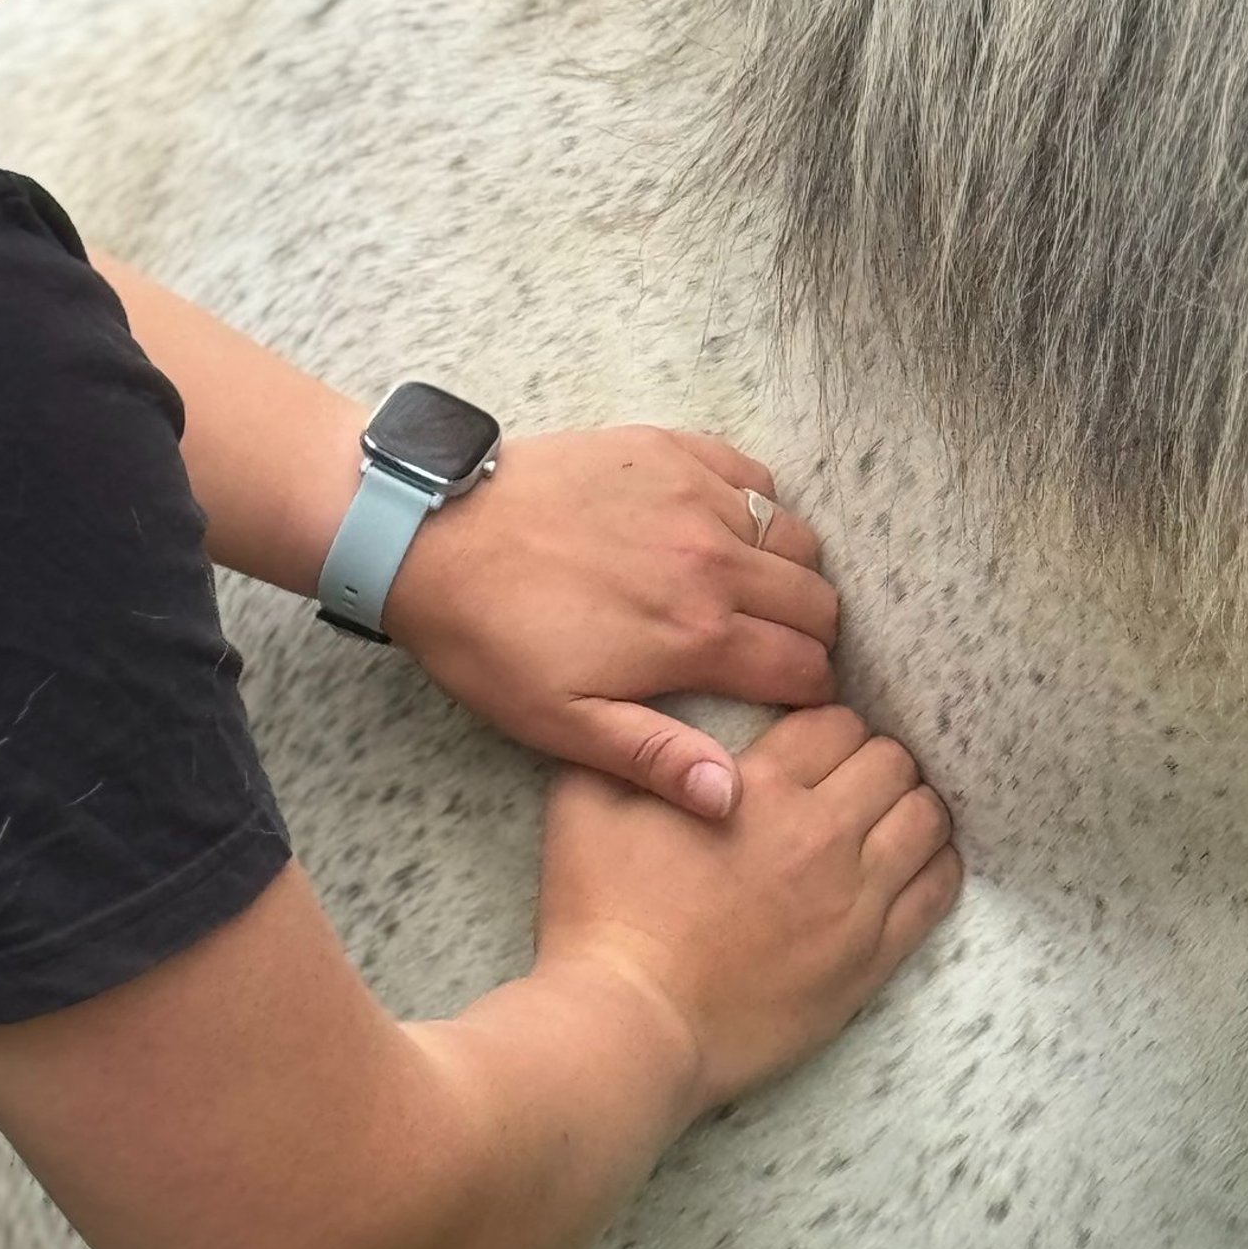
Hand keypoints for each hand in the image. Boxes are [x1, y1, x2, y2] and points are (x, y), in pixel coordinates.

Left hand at [382, 428, 840, 818]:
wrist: (431, 535)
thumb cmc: (490, 638)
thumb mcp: (562, 723)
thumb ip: (656, 757)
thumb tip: (732, 797)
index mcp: (695, 633)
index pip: (803, 666)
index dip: (810, 691)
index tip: (796, 697)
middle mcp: (712, 560)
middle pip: (816, 600)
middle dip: (811, 633)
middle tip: (779, 648)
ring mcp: (695, 496)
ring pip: (794, 535)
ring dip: (789, 569)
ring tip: (756, 591)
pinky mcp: (671, 450)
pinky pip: (754, 474)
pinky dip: (758, 503)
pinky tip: (725, 528)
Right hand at [536, 706, 961, 1113]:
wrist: (629, 1025)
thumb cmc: (599, 916)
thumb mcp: (586, 804)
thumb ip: (630, 746)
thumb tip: (651, 719)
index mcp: (761, 788)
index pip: (835, 723)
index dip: (827, 726)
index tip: (815, 745)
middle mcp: (822, 835)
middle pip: (891, 761)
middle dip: (873, 760)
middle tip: (850, 781)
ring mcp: (855, 901)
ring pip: (926, 819)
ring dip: (911, 806)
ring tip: (887, 818)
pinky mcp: (870, 960)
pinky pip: (937, 892)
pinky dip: (936, 865)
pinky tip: (917, 863)